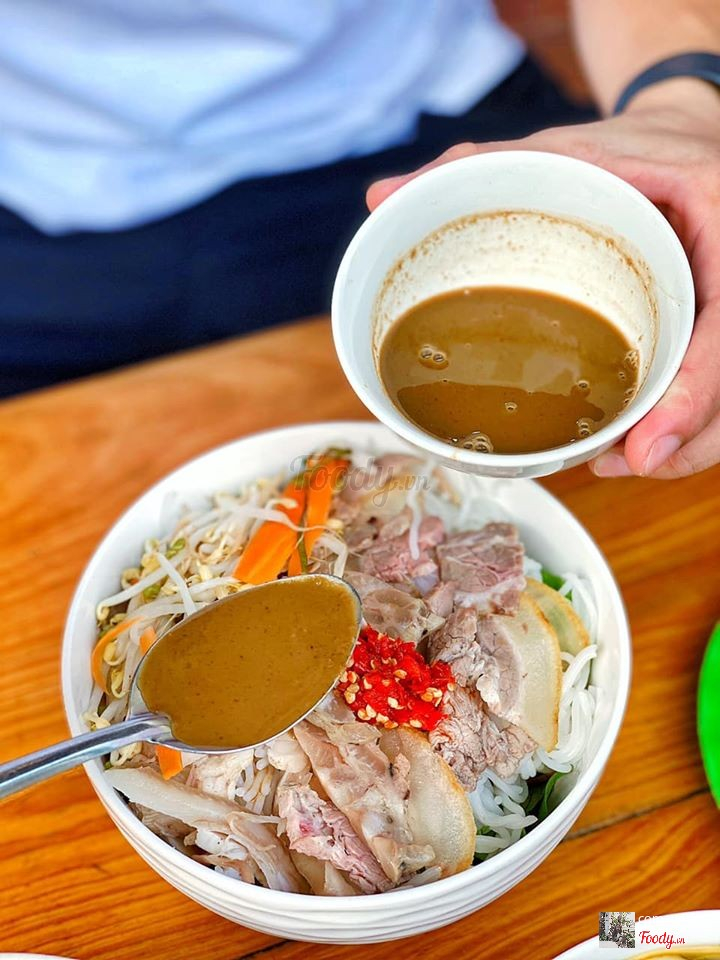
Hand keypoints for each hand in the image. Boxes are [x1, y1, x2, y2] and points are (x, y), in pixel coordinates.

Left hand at [367, 82, 719, 478]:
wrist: (679, 144)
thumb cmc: (620, 148)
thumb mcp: (560, 149)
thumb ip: (480, 167)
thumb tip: (381, 197)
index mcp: (715, 216)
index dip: (693, 395)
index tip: (645, 448)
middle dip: (683, 439)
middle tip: (621, 462)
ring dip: (684, 445)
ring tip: (619, 460)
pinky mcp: (717, 325)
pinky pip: (717, 388)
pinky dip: (684, 424)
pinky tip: (638, 443)